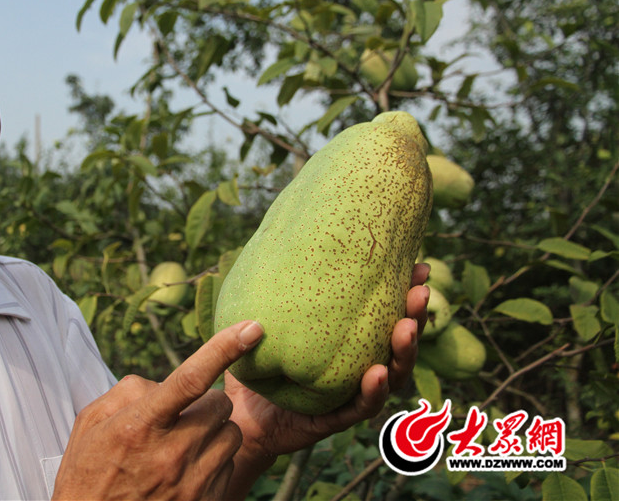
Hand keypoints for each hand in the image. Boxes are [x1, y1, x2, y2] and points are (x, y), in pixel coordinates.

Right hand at [52, 320, 265, 500]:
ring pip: (231, 436)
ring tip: (183, 445)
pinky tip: (186, 472)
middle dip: (207, 402)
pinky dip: (214, 461)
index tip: (252, 327)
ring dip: (214, 432)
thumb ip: (128, 392)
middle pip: (221, 406)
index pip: (190, 378)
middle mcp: (172, 453)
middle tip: (182, 416)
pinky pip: (229, 466)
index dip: (225, 348)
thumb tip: (163, 383)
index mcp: (141, 425)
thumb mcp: (90, 425)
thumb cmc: (88, 476)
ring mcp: (192, 482)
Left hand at [225, 264, 430, 485]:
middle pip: (396, 342)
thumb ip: (277, 286)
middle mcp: (355, 366)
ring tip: (406, 327)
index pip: (384, 313)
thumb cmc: (253, 354)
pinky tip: (376, 373)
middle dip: (414, 316)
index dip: (405, 291)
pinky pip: (358, 408)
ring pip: (389, 376)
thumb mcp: (265, 315)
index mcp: (349, 341)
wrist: (235, 408)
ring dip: (401, 353)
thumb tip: (280, 236)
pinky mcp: (333, 420)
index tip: (419, 266)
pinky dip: (371, 392)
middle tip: (420, 290)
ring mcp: (348, 394)